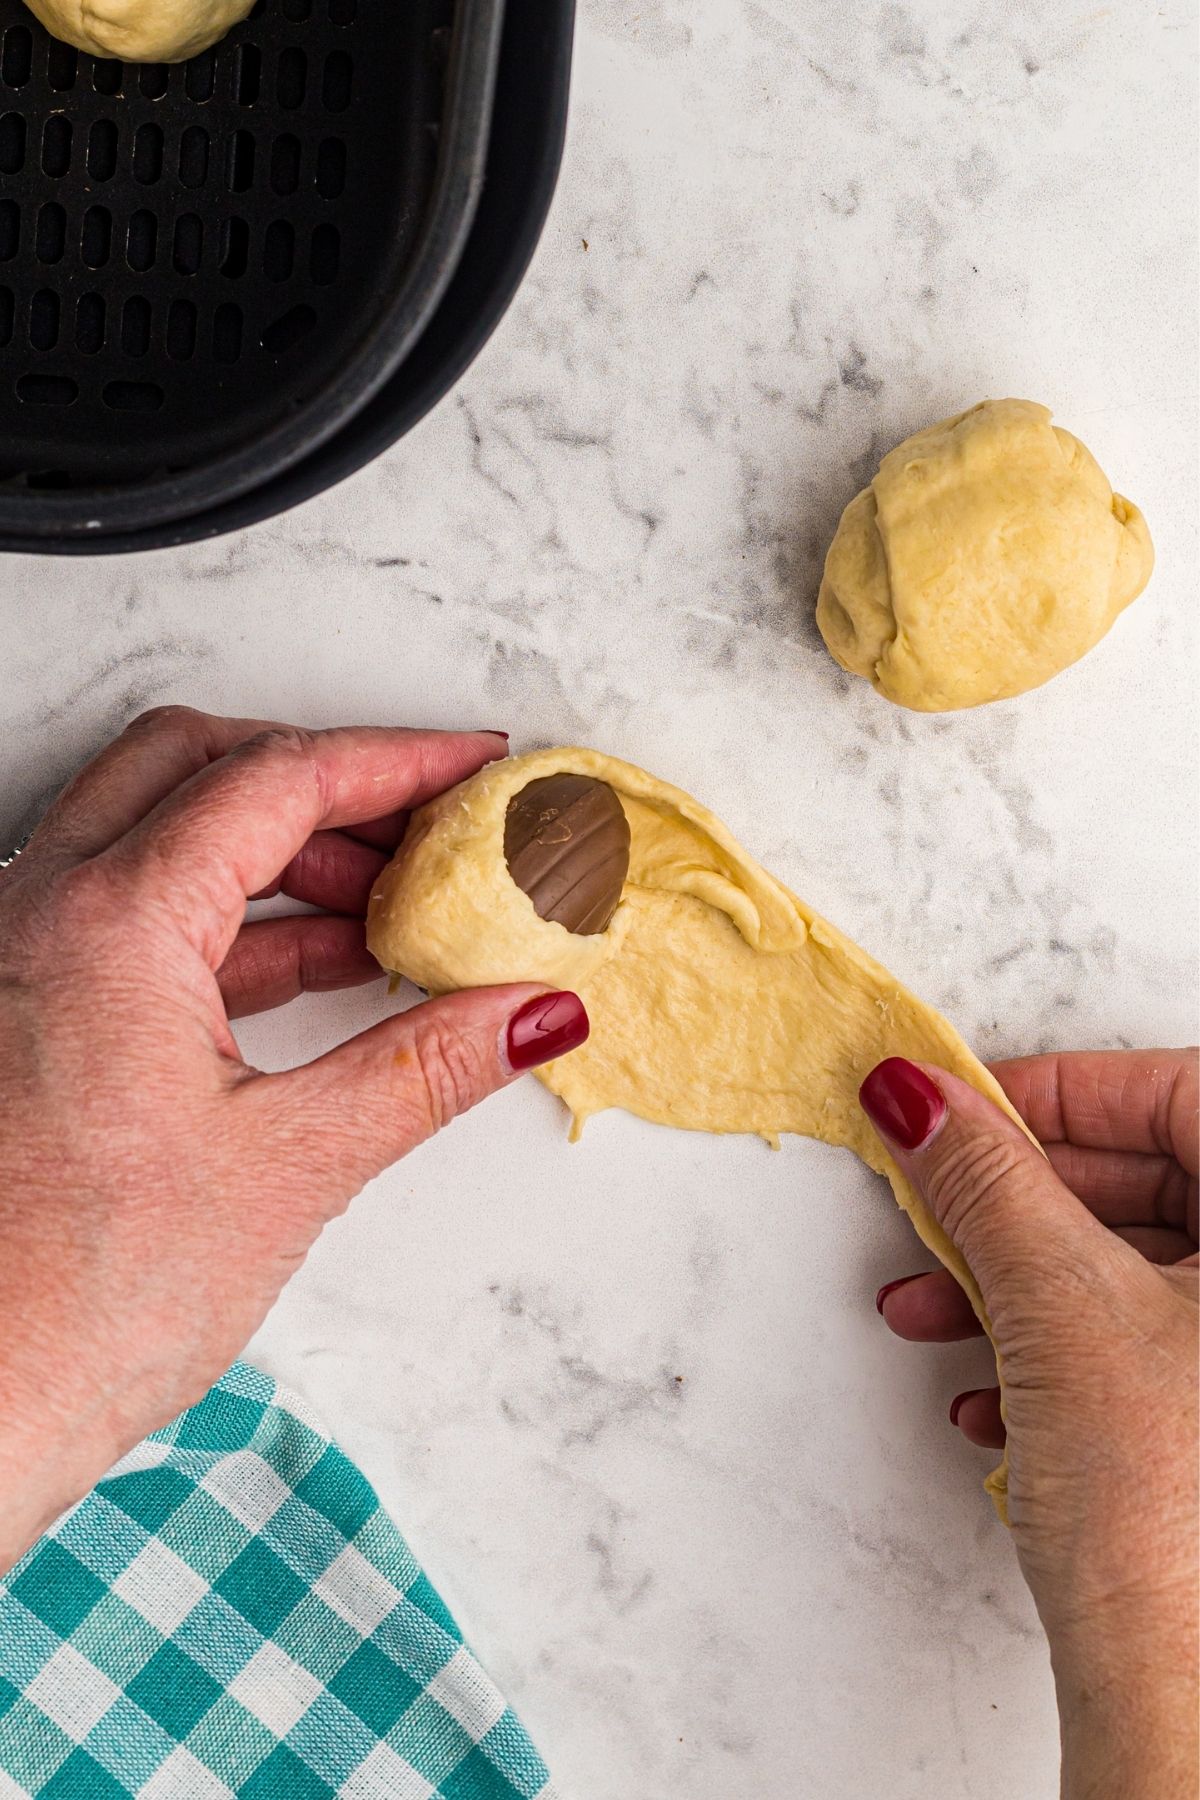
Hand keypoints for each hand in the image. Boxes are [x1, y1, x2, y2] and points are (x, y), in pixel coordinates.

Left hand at [0, 708, 588, 1571]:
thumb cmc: (70, 1306)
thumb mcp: (285, 1169)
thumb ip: (424, 1068)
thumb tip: (532, 1012)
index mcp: (106, 923)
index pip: (274, 780)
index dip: (397, 759)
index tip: (478, 769)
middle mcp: (37, 914)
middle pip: (198, 767)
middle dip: (327, 782)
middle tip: (431, 826)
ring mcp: (17, 961)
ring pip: (158, 836)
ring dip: (279, 855)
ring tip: (394, 908)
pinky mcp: (22, 1017)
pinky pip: (135, 919)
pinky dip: (232, 923)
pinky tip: (318, 970)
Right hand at [861, 1050, 1197, 1799]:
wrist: (1185, 1706)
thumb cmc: (1175, 1525)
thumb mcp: (1059, 1309)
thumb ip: (986, 1180)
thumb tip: (921, 1095)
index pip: (1180, 1092)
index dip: (1059, 1089)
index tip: (959, 1105)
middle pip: (1154, 1182)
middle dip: (1018, 1203)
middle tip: (932, 1202)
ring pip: (1135, 1270)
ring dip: (1016, 1283)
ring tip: (930, 1310)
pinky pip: (1144, 1345)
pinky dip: (1055, 1354)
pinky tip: (989, 1394)